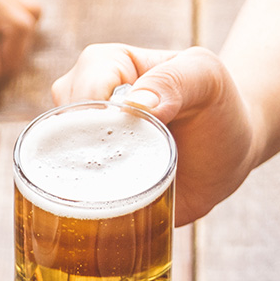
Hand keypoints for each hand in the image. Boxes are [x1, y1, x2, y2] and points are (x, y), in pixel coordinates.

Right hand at [51, 44, 257, 223]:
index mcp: (106, 67)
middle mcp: (84, 107)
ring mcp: (82, 147)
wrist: (229, 157)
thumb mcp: (207, 79)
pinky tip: (102, 213)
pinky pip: (65, 197)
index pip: (81, 88)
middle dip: (83, 151)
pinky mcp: (89, 185)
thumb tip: (136, 104)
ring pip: (51, 163)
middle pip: (55, 127)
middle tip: (125, 167)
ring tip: (117, 190)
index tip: (131, 135)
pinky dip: (78, 208)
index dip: (97, 115)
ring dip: (77, 182)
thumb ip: (176, 80)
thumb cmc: (217, 107)